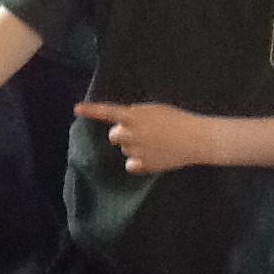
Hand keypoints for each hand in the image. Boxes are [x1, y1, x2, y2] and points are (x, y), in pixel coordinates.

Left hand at [74, 102, 212, 174]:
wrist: (197, 138)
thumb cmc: (177, 120)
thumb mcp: (155, 110)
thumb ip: (136, 115)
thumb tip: (123, 122)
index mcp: (134, 117)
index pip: (108, 112)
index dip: (91, 110)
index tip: (76, 109)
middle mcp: (131, 134)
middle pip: (113, 135)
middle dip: (121, 134)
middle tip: (140, 132)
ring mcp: (137, 151)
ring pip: (125, 150)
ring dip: (134, 147)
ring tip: (155, 143)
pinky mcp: (144, 165)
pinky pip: (131, 165)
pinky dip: (138, 163)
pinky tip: (153, 156)